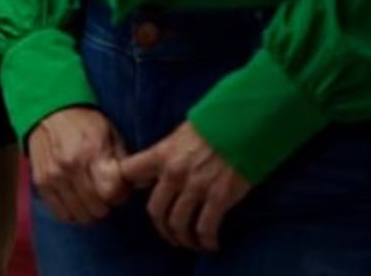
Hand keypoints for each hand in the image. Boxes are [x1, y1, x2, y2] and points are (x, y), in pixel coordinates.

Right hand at [26, 105, 131, 224]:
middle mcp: (70, 167)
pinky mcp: (40, 182)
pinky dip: (72, 213)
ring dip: (89, 211)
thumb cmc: (85, 123)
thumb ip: (124, 162)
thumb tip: (143, 184)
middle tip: (104, 193)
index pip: (111, 193)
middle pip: (97, 208)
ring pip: (80, 214)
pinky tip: (76, 202)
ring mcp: (53, 177)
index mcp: (92, 153)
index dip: (120, 195)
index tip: (118, 188)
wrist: (49, 112)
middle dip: (106, 204)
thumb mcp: (111, 135)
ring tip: (90, 198)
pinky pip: (61, 213)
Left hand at [118, 120, 251, 251]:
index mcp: (160, 154)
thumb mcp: (177, 136)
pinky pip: (205, 227)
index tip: (135, 198)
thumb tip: (145, 178)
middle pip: (155, 209)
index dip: (127, 187)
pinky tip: (209, 244)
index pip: (127, 174)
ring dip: (182, 237)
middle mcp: (173, 173)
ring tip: (189, 242)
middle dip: (161, 227)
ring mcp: (196, 187)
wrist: (243, 125)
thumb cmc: (211, 128)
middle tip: (169, 234)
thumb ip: (161, 157)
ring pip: (178, 223)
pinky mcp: (219, 197)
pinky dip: (206, 240)